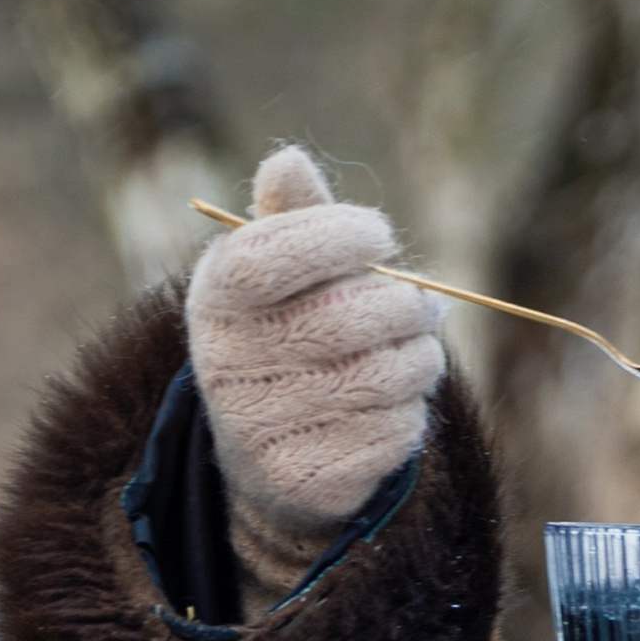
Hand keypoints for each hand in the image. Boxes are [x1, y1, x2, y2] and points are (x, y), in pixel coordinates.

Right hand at [185, 147, 444, 566]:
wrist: (269, 458)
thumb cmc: (288, 337)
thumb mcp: (282, 274)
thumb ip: (294, 217)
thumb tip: (288, 159)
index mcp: (215, 299)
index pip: (271, 256)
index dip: (337, 238)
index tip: (381, 236)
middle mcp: (224, 365)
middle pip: (343, 319)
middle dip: (404, 305)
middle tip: (424, 305)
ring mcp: (259, 430)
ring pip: (381, 378)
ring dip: (421, 359)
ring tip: (420, 350)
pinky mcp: (304, 481)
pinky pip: (391, 435)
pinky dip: (411, 413)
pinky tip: (397, 406)